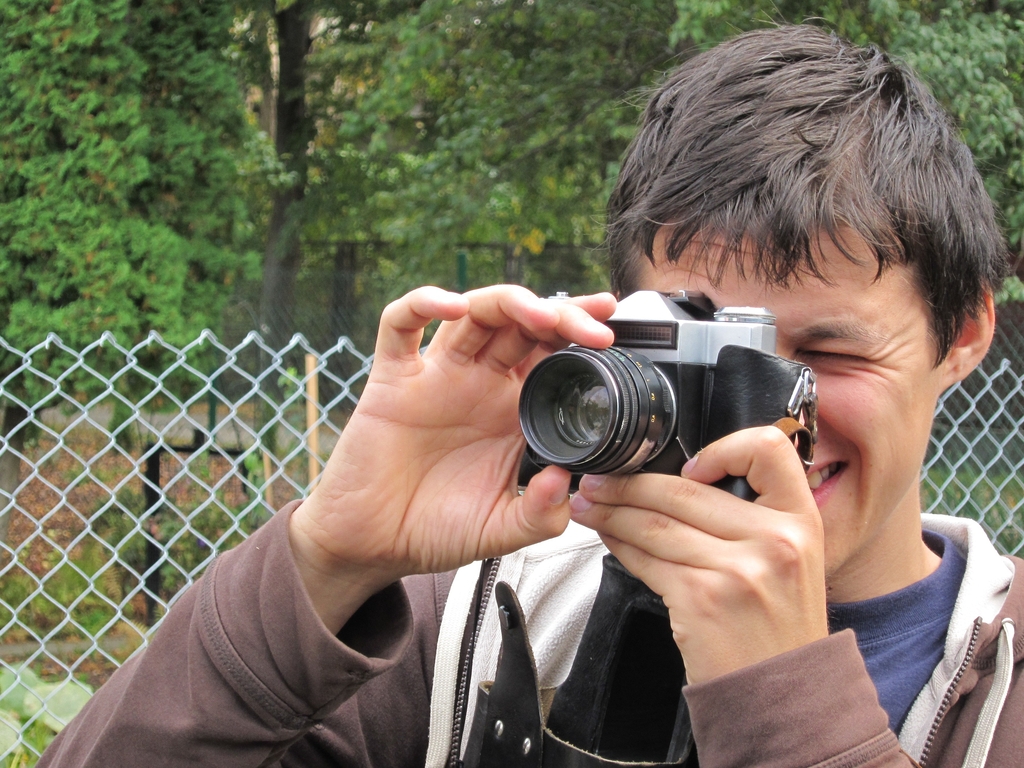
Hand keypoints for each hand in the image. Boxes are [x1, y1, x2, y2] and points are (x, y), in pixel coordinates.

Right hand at [290, 285, 615, 631]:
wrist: (372, 545)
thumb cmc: (434, 530)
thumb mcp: (501, 530)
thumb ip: (539, 514)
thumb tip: (566, 481)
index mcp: (510, 410)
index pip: (552, 354)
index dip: (581, 334)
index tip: (612, 329)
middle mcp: (478, 383)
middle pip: (523, 323)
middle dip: (562, 314)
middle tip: (594, 324)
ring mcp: (436, 375)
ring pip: (475, 312)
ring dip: (510, 302)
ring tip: (540, 315)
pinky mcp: (392, 377)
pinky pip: (401, 324)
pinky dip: (424, 303)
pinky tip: (450, 307)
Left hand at [568, 426, 827, 682]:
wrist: (784, 699)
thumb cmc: (779, 631)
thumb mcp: (792, 563)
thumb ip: (753, 521)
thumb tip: (683, 484)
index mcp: (801, 521)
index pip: (767, 450)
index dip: (723, 447)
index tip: (689, 465)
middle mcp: (774, 540)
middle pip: (686, 490)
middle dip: (629, 482)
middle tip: (599, 481)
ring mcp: (738, 570)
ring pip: (656, 523)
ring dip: (612, 511)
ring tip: (589, 505)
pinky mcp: (702, 598)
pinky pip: (647, 559)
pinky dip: (619, 544)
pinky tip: (608, 538)